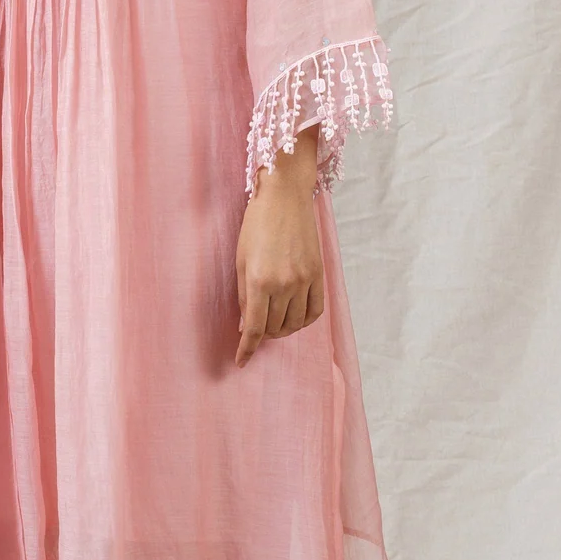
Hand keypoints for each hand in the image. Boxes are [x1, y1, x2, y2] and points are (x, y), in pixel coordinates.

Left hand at [235, 131, 324, 365]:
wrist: (285, 198)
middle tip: (255, 328)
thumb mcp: (240, 260)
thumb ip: (243, 296)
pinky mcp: (319, 275)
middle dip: (262, 334)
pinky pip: (315, 312)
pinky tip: (293, 317)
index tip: (241, 361)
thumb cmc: (256, 225)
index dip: (246, 349)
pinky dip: (303, 321)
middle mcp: (284, 285)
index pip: (253, 328)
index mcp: (259, 281)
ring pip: (294, 324)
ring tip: (272, 322)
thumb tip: (245, 325)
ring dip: (281, 329)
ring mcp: (305, 281)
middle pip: (274, 328)